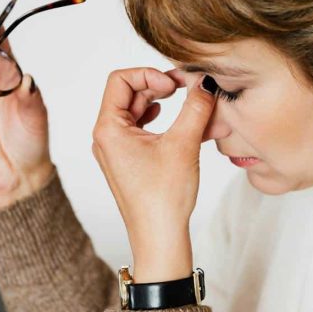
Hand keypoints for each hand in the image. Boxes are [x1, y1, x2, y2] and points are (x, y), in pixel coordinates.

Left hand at [91, 67, 217, 281]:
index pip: (120, 79)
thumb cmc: (162, 198)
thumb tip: (206, 82)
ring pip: (137, 110)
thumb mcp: (183, 144)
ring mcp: (117, 149)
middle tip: (187, 88)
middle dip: (160, 86)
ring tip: (189, 104)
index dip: (149, 74)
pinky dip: (161, 120)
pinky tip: (179, 122)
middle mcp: (106, 137)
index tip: (175, 85)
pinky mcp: (129, 160)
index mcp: (108, 129)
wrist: (159, 238)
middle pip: (129, 92)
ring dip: (163, 103)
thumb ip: (195, 107)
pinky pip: (142, 128)